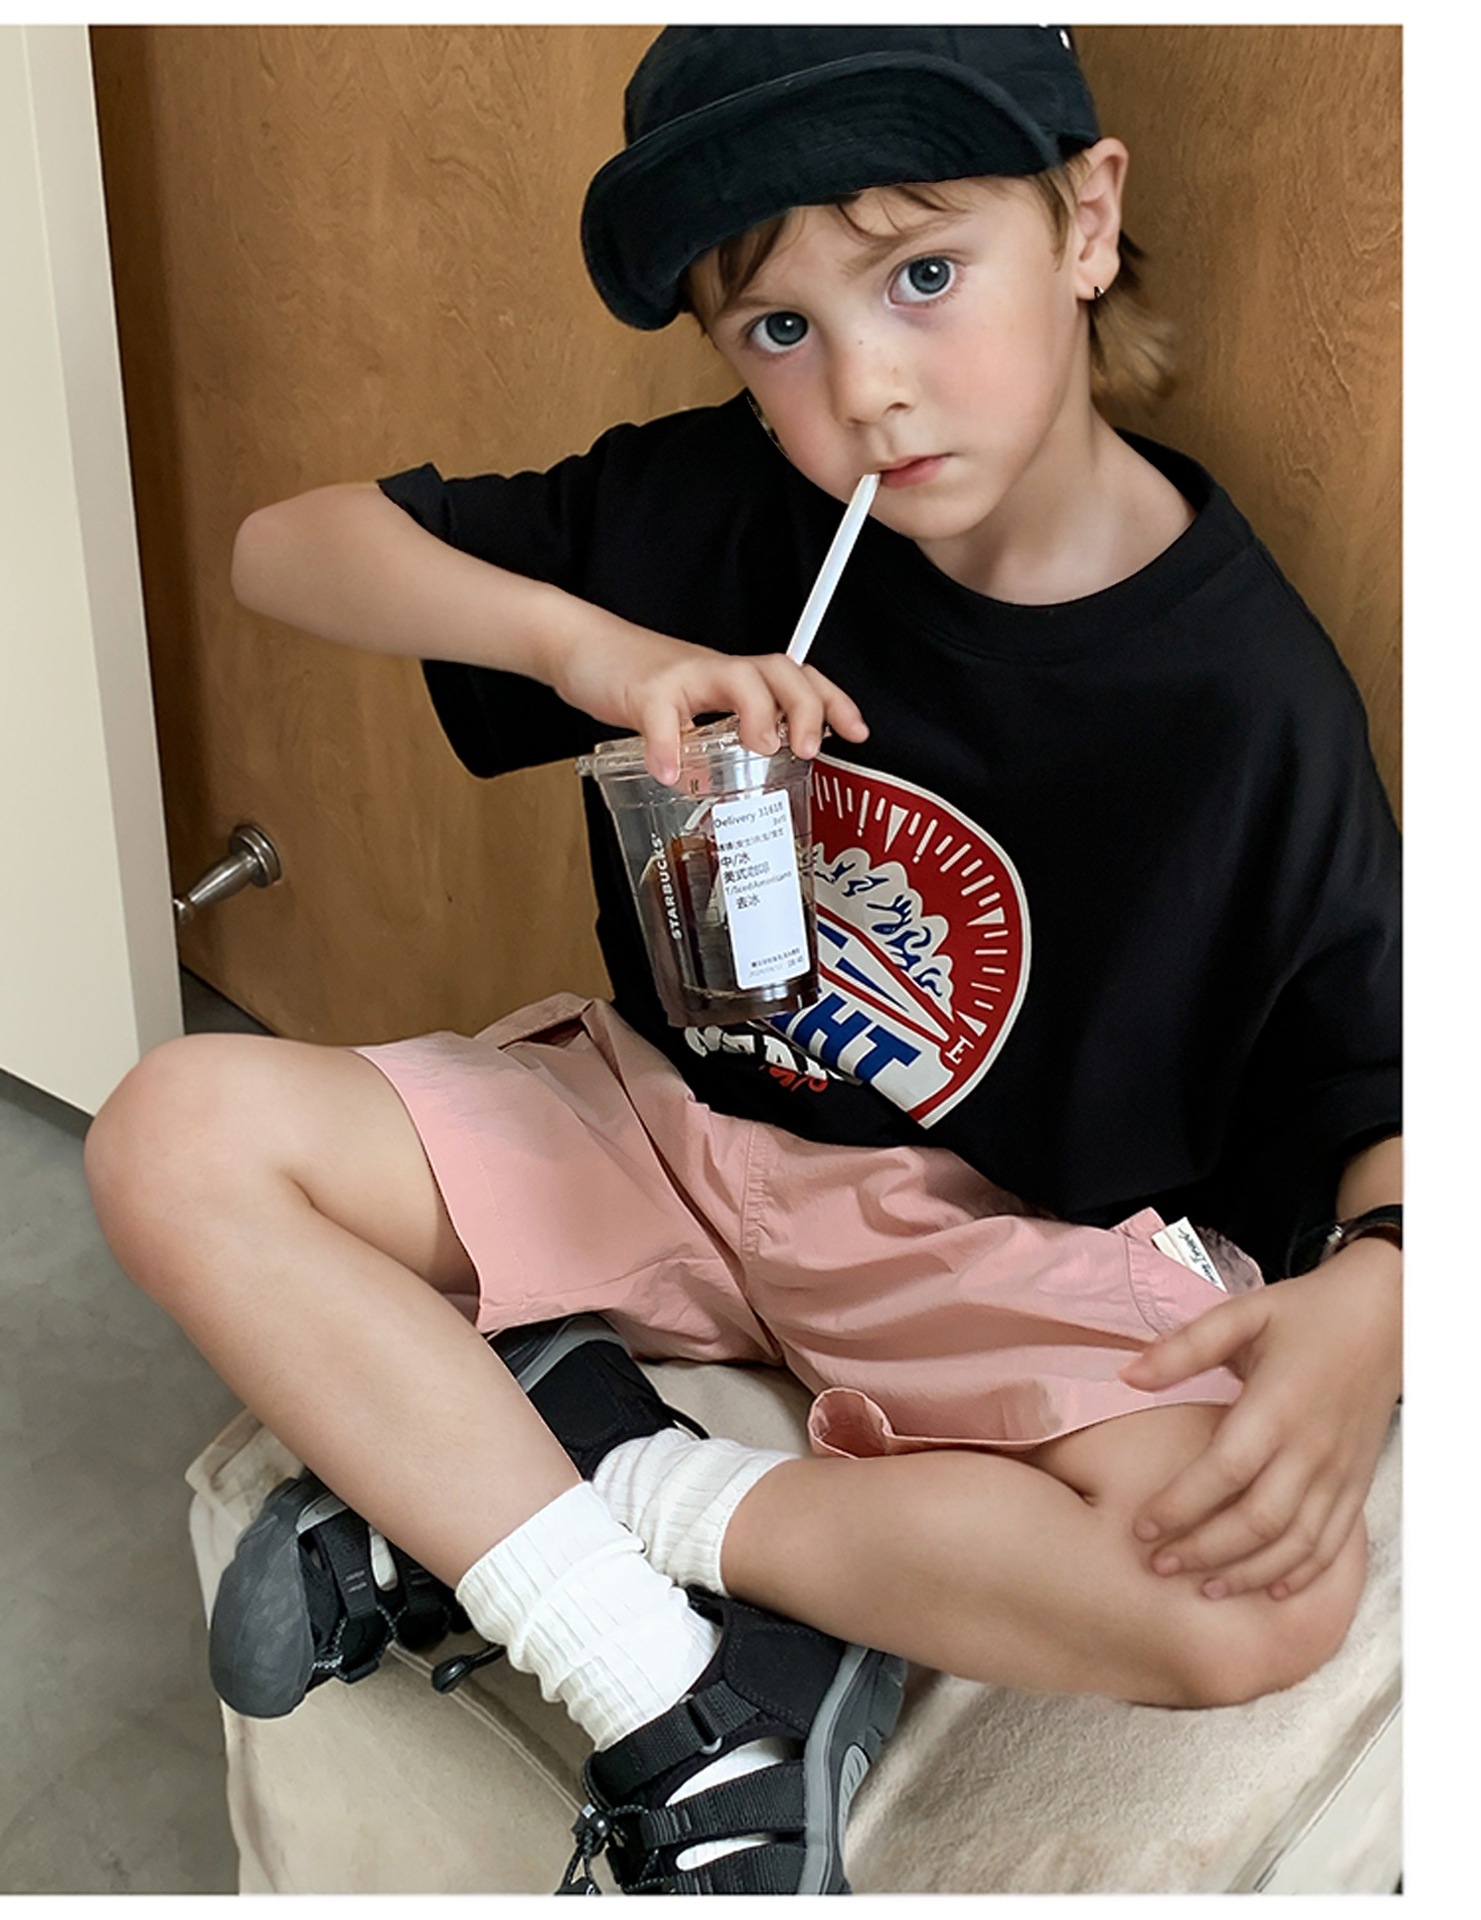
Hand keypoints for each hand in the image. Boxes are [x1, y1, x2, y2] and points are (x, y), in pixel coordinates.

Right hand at [546, 613, 868, 784]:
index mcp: (733, 680)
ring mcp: (680, 677)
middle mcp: (715, 672)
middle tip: (811, 746)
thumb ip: (717, 741)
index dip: (832, 700)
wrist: (580, 644)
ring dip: (758, 714)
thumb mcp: (690, 710)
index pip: (796, 678)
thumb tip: (743, 788)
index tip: (857, 731)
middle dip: (807, 706)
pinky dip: (667, 748)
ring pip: (735, 678)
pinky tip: (670, 774)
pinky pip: (659, 717)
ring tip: (760, 750)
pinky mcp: (641, 691)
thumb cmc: (640, 681)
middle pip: (778, 669)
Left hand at [1118, 1240, 1401, 1598]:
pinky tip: (1272, 1590)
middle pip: (1257, 1520)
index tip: (1141, 1527)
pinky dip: (1304, 1573)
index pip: (1223, 1471)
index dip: (1180, 1505)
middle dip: (1205, 1551)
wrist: (1385, 1316)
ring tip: (1204, 1589)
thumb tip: (1127, 1375)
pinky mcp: (1357, 1483)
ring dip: (1249, 1573)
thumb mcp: (1241, 1314)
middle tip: (1158, 1566)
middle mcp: (1311, 1448)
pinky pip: (1334, 1543)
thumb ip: (1184, 1347)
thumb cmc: (1305, 1314)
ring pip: (1296, 1543)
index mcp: (1278, 1406)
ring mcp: (1339, 1472)